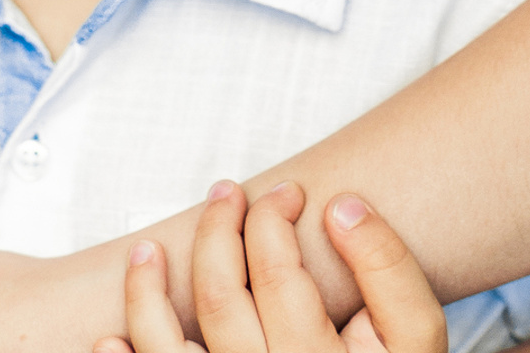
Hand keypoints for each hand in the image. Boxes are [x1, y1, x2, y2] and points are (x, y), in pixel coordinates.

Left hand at [101, 182, 446, 352]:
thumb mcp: (416, 340)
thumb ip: (388, 269)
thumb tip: (340, 207)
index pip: (275, 268)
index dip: (274, 213)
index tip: (287, 193)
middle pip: (219, 296)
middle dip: (216, 228)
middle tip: (225, 193)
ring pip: (166, 348)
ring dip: (145, 292)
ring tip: (146, 252)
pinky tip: (112, 341)